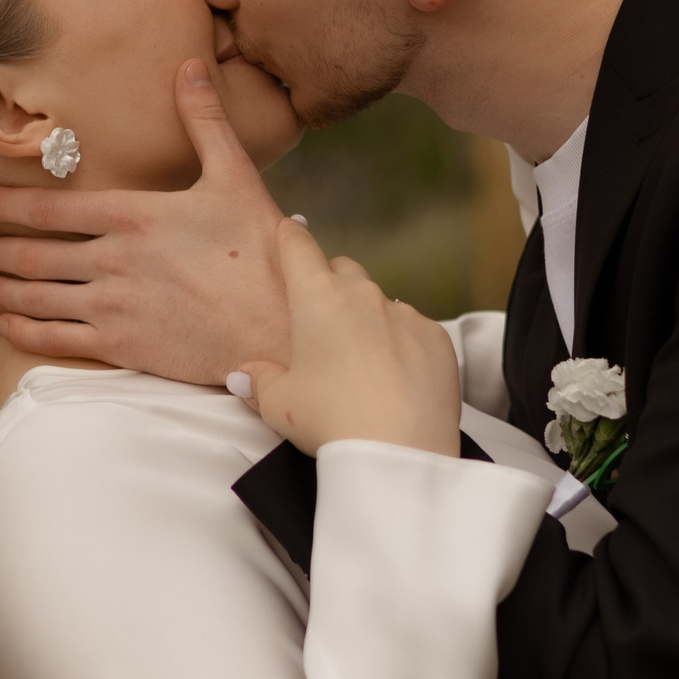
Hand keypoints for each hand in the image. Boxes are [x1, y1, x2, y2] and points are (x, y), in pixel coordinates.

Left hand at [0, 59, 288, 382]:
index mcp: (134, 214)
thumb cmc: (262, 252)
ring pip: (38, 296)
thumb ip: (204, 121)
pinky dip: (25, 330)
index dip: (5, 205)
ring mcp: (114, 306)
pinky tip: (7, 325)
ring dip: (1, 289)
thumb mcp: (235, 177)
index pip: (52, 206)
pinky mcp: (122, 346)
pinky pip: (57, 340)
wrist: (281, 328)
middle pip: (33, 254)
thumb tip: (189, 67)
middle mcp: (113, 259)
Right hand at [235, 217, 459, 458]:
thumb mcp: (279, 405)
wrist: (397, 450)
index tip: (290, 227)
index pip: (299, 247)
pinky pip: (414, 329)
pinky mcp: (436, 338)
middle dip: (331, 284)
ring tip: (361, 362)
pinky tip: (396, 378)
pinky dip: (403, 344)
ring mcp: (404, 314)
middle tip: (322, 319)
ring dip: (369, 319)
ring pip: (381, 302)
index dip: (291, 235)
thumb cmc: (330, 421)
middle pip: (343, 270)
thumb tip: (242, 376)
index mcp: (317, 299)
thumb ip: (259, 381)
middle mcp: (363, 295)